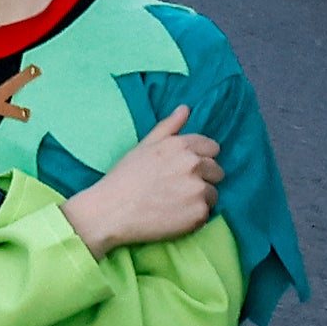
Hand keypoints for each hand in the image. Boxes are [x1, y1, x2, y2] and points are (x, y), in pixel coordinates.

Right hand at [61, 102, 220, 256]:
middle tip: (176, 188)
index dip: (199, 159)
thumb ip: (168, 126)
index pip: (212, 149)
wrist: (109, 211)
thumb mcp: (143, 146)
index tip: (183, 170)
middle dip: (202, 178)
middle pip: (217, 171)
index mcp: (182, 145)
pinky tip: (173, 216)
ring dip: (199, 199)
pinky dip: (193, 217)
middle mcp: (194, 164)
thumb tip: (186, 109)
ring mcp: (199, 190)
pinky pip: (206, 214)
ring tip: (174, 203)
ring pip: (212, 194)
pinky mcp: (199, 213)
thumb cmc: (123, 178)